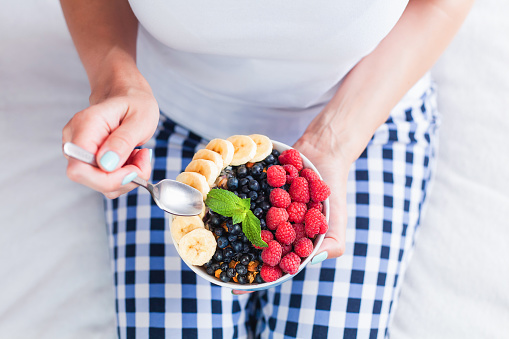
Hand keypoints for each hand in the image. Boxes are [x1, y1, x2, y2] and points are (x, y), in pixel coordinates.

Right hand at [62, 82, 158, 198]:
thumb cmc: (135, 103)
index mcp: (86, 126)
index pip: (79, 169)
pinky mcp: (87, 160)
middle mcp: (75, 140)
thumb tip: (106, 165)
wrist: (128, 96)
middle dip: (122, 179)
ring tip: (139, 155)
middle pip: (90, 180)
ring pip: (99, 183)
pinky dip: (122, 177)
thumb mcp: (140, 118)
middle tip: (143, 160)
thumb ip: (123, 141)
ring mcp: (78, 152)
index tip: (133, 169)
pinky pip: (104, 180)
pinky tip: (131, 160)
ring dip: (126, 177)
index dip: (107, 179)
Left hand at [231, 137, 349, 294]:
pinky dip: (237, 203)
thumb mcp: (337, 220)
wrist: (324, 151)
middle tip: (221, 266)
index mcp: (293, 239)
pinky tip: (223, 207)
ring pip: (247, 224)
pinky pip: (246, 199)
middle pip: (256, 247)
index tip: (238, 286)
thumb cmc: (333, 188)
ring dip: (236, 232)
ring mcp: (266, 208)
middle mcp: (277, 226)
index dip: (260, 276)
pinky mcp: (258, 190)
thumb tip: (310, 262)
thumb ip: (331, 245)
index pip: (276, 264)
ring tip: (218, 239)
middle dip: (242, 257)